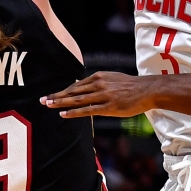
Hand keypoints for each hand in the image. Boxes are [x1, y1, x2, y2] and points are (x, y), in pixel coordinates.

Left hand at [40, 71, 156, 117]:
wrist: (147, 90)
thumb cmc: (130, 86)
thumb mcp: (112, 78)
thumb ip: (98, 83)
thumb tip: (84, 88)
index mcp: (98, 77)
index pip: (76, 85)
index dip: (63, 91)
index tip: (51, 94)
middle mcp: (98, 84)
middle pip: (73, 91)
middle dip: (56, 96)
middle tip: (42, 100)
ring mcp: (102, 96)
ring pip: (77, 100)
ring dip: (60, 103)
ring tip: (48, 105)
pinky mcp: (108, 107)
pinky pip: (87, 110)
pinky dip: (73, 112)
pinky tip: (63, 114)